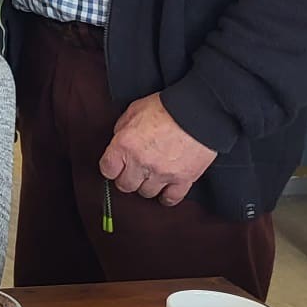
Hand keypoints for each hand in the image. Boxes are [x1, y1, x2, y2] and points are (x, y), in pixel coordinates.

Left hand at [99, 93, 215, 204]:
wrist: (199, 112)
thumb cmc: (167, 108)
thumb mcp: (134, 110)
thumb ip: (122, 128)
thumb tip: (119, 140)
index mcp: (125, 144)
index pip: (107, 169)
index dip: (111, 167)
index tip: (115, 166)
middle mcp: (141, 162)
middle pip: (125, 185)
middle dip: (127, 178)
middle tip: (133, 171)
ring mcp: (162, 173)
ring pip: (146, 193)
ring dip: (147, 185)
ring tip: (151, 176)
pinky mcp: (183, 179)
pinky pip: (171, 198)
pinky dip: (167, 197)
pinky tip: (165, 191)